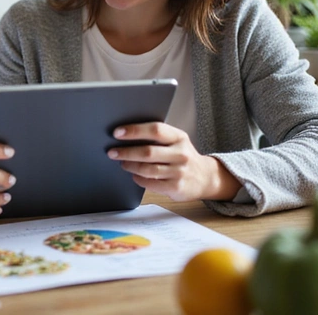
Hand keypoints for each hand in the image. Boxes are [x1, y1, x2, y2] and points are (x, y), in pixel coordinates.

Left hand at [107, 122, 240, 201]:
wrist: (205, 177)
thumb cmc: (181, 155)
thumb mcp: (175, 141)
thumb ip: (156, 137)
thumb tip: (124, 135)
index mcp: (179, 137)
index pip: (155, 130)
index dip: (135, 131)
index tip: (117, 133)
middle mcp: (181, 153)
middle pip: (148, 152)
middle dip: (126, 152)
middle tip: (112, 152)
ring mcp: (180, 171)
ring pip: (148, 169)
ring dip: (130, 166)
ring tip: (122, 163)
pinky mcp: (177, 187)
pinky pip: (151, 183)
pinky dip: (139, 179)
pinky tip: (134, 175)